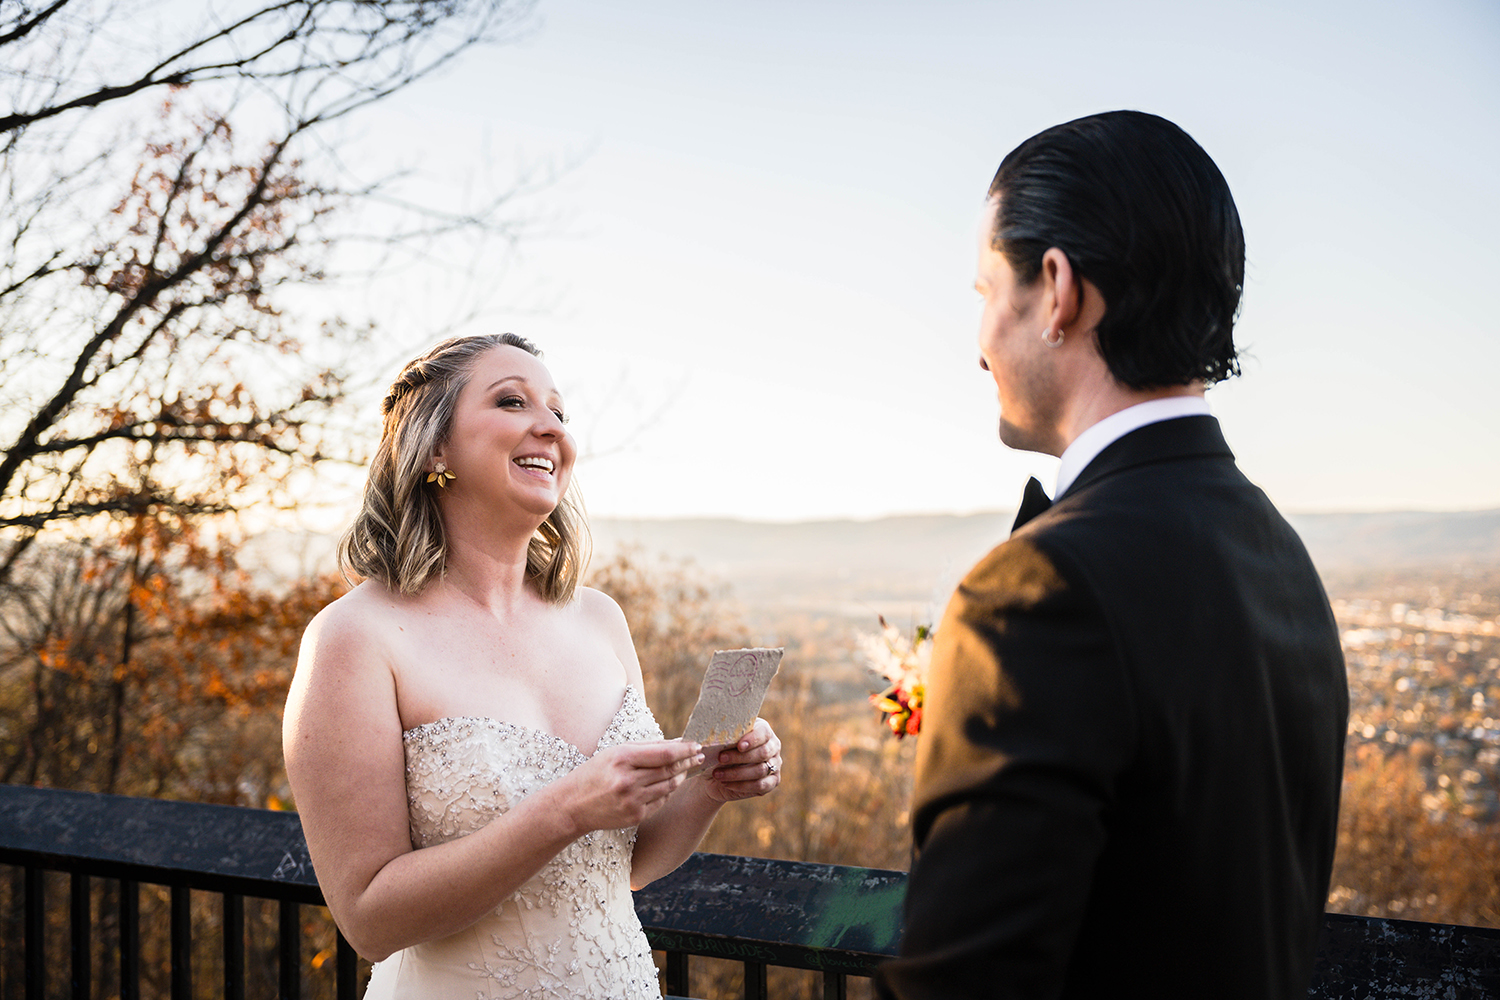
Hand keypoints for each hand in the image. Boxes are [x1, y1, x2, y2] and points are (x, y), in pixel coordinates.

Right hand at [560, 740, 703, 833]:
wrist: (573, 805)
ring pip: (669, 786)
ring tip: (686, 769)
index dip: (684, 749)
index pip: (664, 753)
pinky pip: (660, 801)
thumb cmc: (595, 773)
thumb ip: (647, 747)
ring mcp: (632, 801)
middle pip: (669, 770)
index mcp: (622, 758)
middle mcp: (628, 780)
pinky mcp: (635, 816)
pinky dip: (668, 792)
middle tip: (699, 756)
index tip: (696, 745)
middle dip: (687, 762)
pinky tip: (669, 785)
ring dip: (681, 777)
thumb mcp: (615, 753)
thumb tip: (677, 743)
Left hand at [702, 718, 781, 803]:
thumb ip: (726, 737)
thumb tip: (721, 736)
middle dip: (740, 757)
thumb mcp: (721, 742)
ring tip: (718, 774)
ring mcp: (774, 765)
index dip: (752, 740)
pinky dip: (742, 785)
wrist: (714, 774)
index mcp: (763, 731)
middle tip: (721, 758)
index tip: (739, 746)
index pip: (763, 733)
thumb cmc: (718, 752)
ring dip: (736, 773)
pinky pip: (760, 785)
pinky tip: (726, 783)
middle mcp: (772, 747)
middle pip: (763, 752)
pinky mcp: (771, 782)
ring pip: (760, 770)